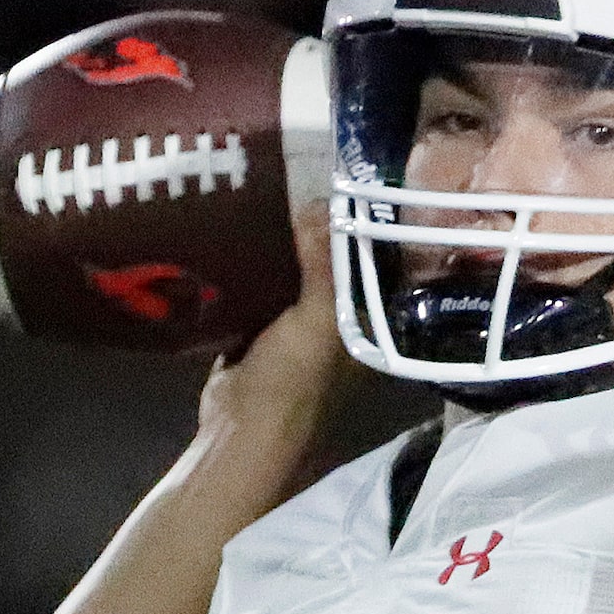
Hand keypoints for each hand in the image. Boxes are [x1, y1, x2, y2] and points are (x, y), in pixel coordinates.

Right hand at [198, 200, 351, 435]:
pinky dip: (253, 268)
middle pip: (333, 268)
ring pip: (294, 276)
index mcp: (366, 326)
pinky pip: (260, 291)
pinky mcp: (259, 333)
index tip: (352, 189)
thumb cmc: (293, 381)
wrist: (237, 430)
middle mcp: (338, 326)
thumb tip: (321, 205)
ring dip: (283, 248)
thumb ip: (324, 266)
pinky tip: (240, 230)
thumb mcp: (317, 320)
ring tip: (270, 195)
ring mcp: (297, 331)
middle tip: (303, 183)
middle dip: (319, 234)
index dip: (366, 233)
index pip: (375, 269)